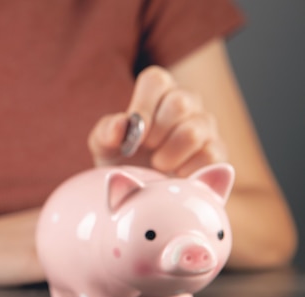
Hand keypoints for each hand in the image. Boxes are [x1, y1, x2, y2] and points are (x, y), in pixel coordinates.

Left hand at [88, 66, 226, 176]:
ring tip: (158, 165)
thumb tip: (120, 125)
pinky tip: (175, 175)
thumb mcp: (104, 147)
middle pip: (179, 103)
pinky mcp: (217, 151)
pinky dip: (186, 171)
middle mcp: (186, 102)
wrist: (140, 191)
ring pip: (193, 132)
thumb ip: (106, 132)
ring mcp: (205, 125)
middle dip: (156, 134)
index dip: (143, 106)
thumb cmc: (122, 159)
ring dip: (168, 156)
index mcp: (158, 92)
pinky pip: (208, 156)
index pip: (156, 80)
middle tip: (146, 150)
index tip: (134, 133)